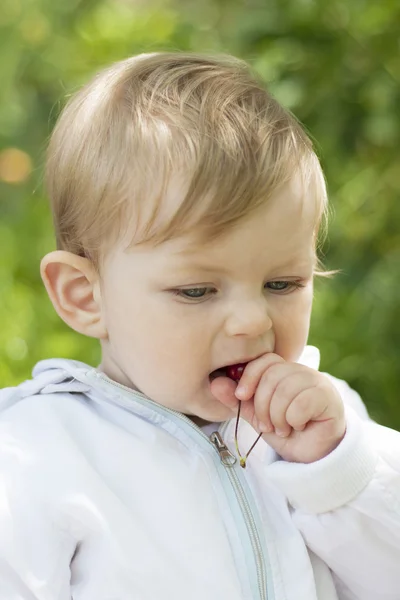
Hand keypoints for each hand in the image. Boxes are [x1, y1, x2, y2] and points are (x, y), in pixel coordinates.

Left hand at [210, 353, 345, 462]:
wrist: (311, 457)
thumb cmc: (286, 431)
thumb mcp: (256, 416)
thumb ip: (237, 400)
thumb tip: (215, 383)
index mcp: (284, 371)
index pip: (265, 360)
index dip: (250, 376)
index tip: (241, 396)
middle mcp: (302, 372)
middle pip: (273, 375)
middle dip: (262, 405)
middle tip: (266, 425)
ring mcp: (318, 382)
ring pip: (286, 389)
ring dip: (277, 416)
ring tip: (282, 428)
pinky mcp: (329, 398)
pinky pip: (302, 403)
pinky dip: (294, 420)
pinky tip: (298, 427)